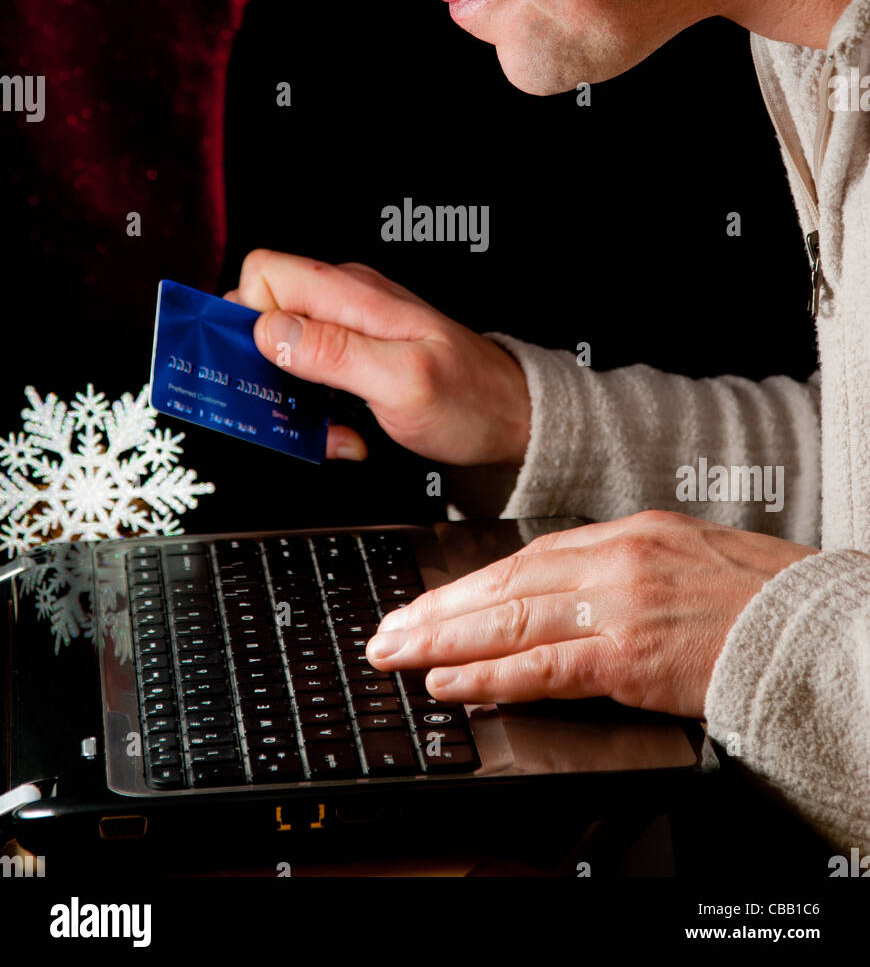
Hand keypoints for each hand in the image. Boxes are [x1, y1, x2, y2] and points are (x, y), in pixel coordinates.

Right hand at [224, 248, 530, 465]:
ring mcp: (349, 327)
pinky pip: (309, 376)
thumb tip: (268, 330)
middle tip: (296, 411)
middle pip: (262, 313)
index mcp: (352, 294)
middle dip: (265, 370)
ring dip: (293, 400)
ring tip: (334, 431)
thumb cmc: (470, 400)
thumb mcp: (402, 382)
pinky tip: (346, 432)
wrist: (511, 418)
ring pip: (281, 352)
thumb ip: (334, 353)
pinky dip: (317, 411)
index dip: (249, 320)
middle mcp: (345, 301)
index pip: (263, 273)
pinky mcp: (354, 355)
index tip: (263, 370)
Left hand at [365, 510, 818, 717]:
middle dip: (439, 608)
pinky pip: (544, 667)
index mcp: (628, 531)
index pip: (528, 556)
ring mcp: (619, 605)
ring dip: (445, 640)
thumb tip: (563, 591)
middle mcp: (616, 559)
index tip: (431, 599)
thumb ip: (621, 567)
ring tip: (399, 654)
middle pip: (506, 583)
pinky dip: (490, 676)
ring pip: (511, 620)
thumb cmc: (757, 595)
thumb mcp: (683, 554)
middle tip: (389, 629)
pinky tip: (452, 683)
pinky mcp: (629, 656)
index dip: (472, 582)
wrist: (811, 624)